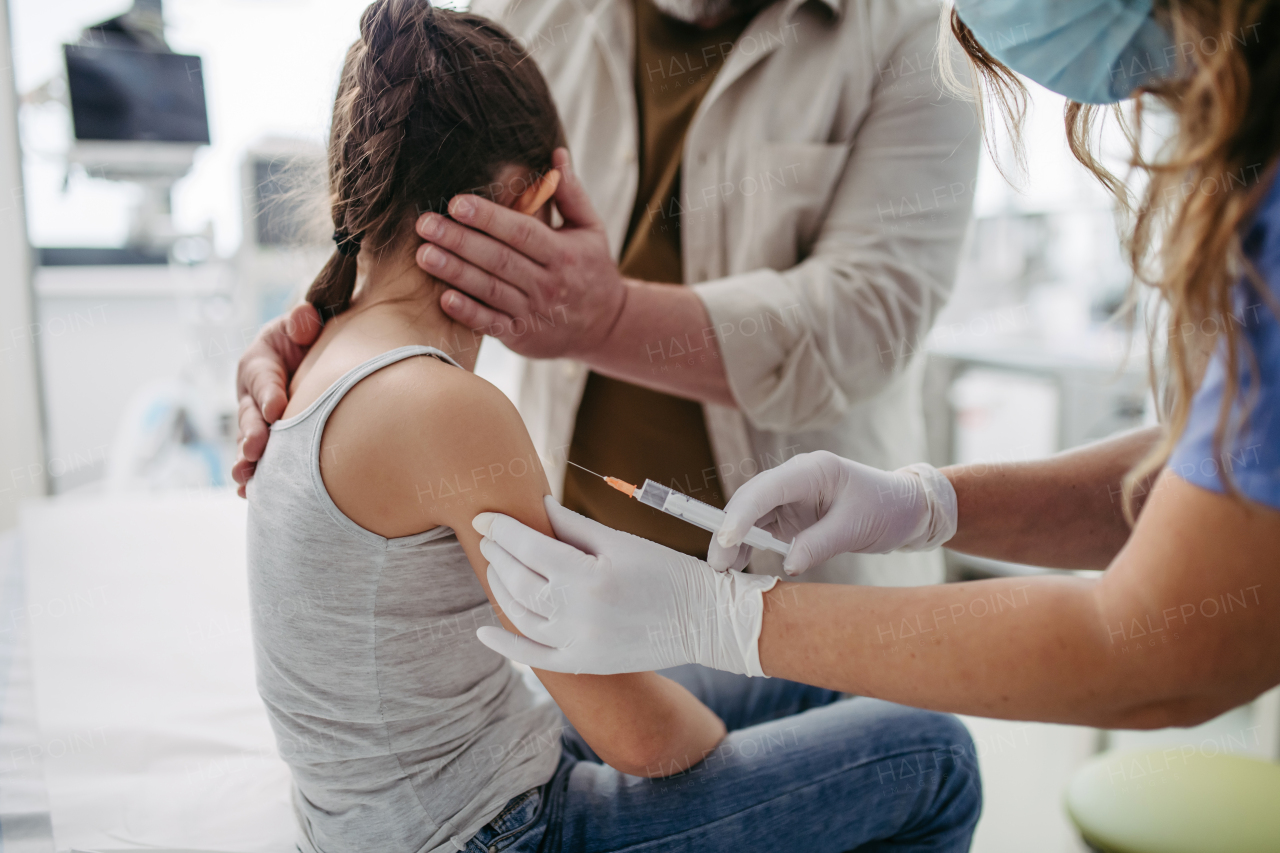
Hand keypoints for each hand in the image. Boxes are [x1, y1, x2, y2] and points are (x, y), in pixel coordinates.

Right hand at [231, 303, 321, 496]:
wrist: (312, 358)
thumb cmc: (308, 338)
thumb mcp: (304, 322)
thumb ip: (304, 320)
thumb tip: (305, 320)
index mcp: (259, 362)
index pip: (262, 378)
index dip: (268, 393)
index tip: (276, 410)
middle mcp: (252, 395)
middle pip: (248, 416)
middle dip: (251, 434)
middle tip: (256, 449)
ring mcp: (256, 421)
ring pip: (248, 442)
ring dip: (246, 461)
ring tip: (245, 478)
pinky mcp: (266, 442)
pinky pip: (257, 461)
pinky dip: (253, 479)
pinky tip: (249, 496)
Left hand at [413, 148, 626, 359]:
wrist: (607, 326)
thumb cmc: (592, 269)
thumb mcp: (591, 230)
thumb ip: (571, 194)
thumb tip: (556, 155)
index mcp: (563, 253)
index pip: (521, 232)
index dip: (488, 217)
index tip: (456, 203)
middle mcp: (548, 284)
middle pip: (499, 259)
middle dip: (460, 241)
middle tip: (426, 224)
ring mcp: (534, 312)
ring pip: (490, 289)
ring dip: (455, 273)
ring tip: (424, 255)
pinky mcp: (522, 335)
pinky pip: (491, 324)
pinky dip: (468, 313)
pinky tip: (444, 298)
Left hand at [472, 497, 777, 675]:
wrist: (704, 620)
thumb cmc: (666, 571)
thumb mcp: (621, 542)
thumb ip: (573, 526)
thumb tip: (535, 506)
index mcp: (589, 577)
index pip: (529, 548)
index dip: (502, 529)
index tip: (485, 516)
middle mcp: (578, 615)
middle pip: (518, 581)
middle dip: (498, 554)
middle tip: (489, 536)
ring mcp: (578, 644)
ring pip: (520, 616)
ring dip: (499, 588)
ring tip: (495, 566)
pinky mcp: (584, 664)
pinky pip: (534, 657)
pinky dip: (505, 645)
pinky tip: (484, 630)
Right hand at [707, 451, 957, 575]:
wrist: (905, 508)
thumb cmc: (886, 509)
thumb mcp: (857, 527)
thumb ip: (820, 543)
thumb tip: (788, 564)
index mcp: (812, 470)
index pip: (766, 489)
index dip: (742, 514)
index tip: (727, 540)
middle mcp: (795, 479)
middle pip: (750, 501)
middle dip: (728, 530)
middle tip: (717, 564)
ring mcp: (790, 496)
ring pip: (750, 515)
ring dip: (733, 540)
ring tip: (723, 569)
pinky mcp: (791, 515)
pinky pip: (762, 528)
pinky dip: (748, 545)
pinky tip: (738, 564)